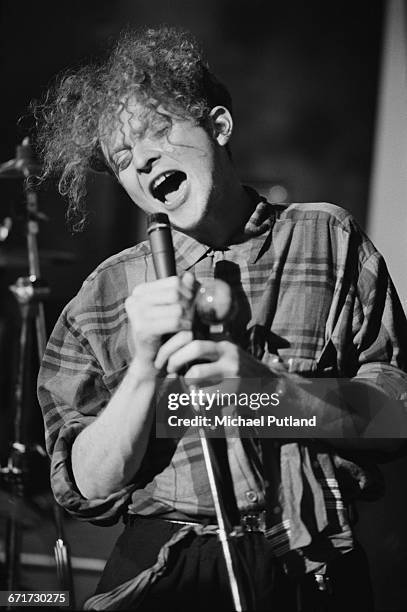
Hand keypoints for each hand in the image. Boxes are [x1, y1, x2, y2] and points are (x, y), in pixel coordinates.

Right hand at [125, 272, 194, 367]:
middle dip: (189, 304)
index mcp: (140, 291)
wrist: (151, 359)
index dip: (188, 291)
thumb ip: (180, 290)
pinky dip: (184, 326)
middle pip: (175, 293)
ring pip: (177, 308)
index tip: (192, 303)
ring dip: (189, 317)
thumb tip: (189, 275)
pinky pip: (174, 321)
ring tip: (190, 323)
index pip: (173, 281)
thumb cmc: (164, 331)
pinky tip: (186, 330)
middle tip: (194, 315)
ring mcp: (136, 313)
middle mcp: (135, 299)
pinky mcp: (142, 328)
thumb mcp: (172, 307)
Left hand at [155, 337, 274, 385]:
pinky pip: (204, 394)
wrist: (267, 382)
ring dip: (184, 380)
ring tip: (186, 384)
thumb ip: (204, 348)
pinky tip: (198, 397)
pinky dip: (196, 397)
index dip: (172, 346)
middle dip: (175, 360)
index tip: (163, 359)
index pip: (191, 335)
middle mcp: (227, 352)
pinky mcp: (234, 389)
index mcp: (221, 341)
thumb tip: (172, 352)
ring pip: (196, 373)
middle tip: (170, 370)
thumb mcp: (224, 351)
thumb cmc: (237, 367)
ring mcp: (231, 371)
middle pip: (194, 348)